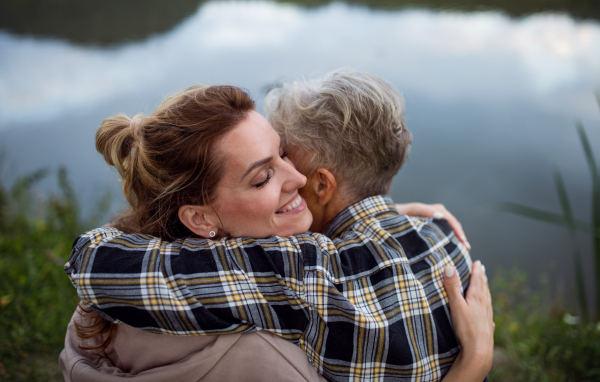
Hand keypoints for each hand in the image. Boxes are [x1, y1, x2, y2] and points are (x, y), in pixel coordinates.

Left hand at [395, 202, 469, 249]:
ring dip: (458, 238)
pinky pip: (445, 232)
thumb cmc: (398, 214)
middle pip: (453, 224)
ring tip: (464, 250)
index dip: (457, 230)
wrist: (388, 217)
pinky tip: (455, 249)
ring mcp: (435, 220)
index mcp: (433, 209)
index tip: (462, 241)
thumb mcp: (409, 210)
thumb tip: (440, 215)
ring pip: (451, 229)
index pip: (449, 219)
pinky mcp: (432, 228)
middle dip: (460, 235)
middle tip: (466, 248)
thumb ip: (423, 210)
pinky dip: (451, 239)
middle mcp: (436, 213)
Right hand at [443, 261, 493, 380]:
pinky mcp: (487, 326)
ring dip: (486, 290)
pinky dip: (488, 307)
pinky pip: (489, 312)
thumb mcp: (456, 305)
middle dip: (482, 278)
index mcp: (476, 298)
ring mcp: (487, 316)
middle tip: (482, 269)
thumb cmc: (466, 328)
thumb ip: (452, 287)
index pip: (477, 280)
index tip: (477, 262)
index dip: (476, 271)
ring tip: (485, 285)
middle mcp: (484, 305)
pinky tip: (488, 312)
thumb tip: (449, 268)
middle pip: (483, 288)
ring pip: (487, 299)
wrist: (479, 351)